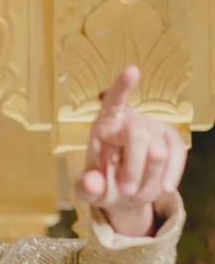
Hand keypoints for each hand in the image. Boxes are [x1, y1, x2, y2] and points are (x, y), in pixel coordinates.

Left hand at [74, 66, 186, 235]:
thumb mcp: (90, 191)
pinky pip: (178, 154)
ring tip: (133, 189)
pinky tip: (165, 188)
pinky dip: (172, 174)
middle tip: (125, 190)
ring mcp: (154, 127)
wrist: (125, 192)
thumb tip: (91, 182)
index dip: (122, 87)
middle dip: (133, 168)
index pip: (113, 100)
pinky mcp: (172, 138)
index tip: (132, 71)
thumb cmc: (103, 184)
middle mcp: (131, 119)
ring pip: (158, 153)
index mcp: (105, 124)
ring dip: (146, 179)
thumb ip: (87, 188)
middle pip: (138, 136)